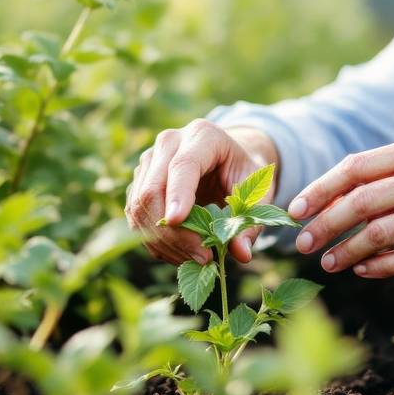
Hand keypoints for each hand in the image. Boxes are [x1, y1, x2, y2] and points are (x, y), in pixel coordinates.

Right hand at [125, 121, 277, 265]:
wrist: (228, 160)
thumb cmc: (244, 173)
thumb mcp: (258, 191)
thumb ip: (251, 219)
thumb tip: (241, 253)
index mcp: (203, 135)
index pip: (183, 165)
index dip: (178, 194)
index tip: (177, 221)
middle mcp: (169, 143)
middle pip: (153, 189)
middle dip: (173, 231)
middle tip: (203, 257)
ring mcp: (149, 161)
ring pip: (139, 206)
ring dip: (164, 241)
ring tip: (196, 259)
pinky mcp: (139, 181)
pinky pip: (135, 216)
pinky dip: (155, 241)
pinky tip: (180, 253)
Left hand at [287, 137, 393, 277]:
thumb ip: (387, 175)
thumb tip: (328, 200)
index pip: (355, 167)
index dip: (320, 189)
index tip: (295, 209)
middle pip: (361, 202)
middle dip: (324, 225)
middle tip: (302, 243)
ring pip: (379, 234)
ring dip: (346, 251)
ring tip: (328, 263)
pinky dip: (378, 267)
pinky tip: (362, 271)